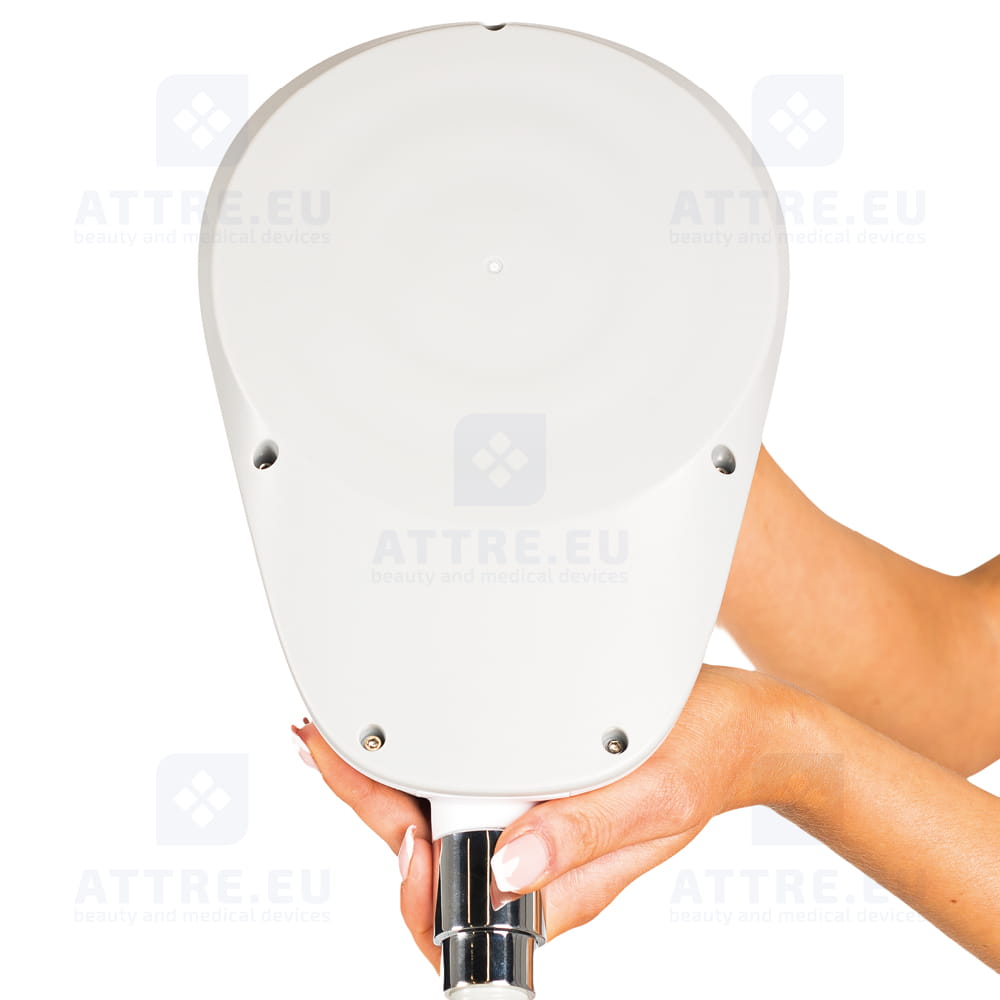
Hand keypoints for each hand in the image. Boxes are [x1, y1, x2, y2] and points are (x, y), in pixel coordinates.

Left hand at [293, 664, 795, 965]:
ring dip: (380, 788)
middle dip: (368, 809)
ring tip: (333, 737)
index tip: (393, 832)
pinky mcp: (532, 796)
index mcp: (562, 885)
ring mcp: (530, 831)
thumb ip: (584, 835)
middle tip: (322, 747)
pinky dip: (414, 770)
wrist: (739, 727)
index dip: (412, 883)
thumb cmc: (705, 758)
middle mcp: (535, 864)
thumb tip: (509, 869)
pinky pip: (458, 795)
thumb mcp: (654, 797)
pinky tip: (390, 738)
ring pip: (435, 828)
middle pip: (430, 862)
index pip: (463, 911)